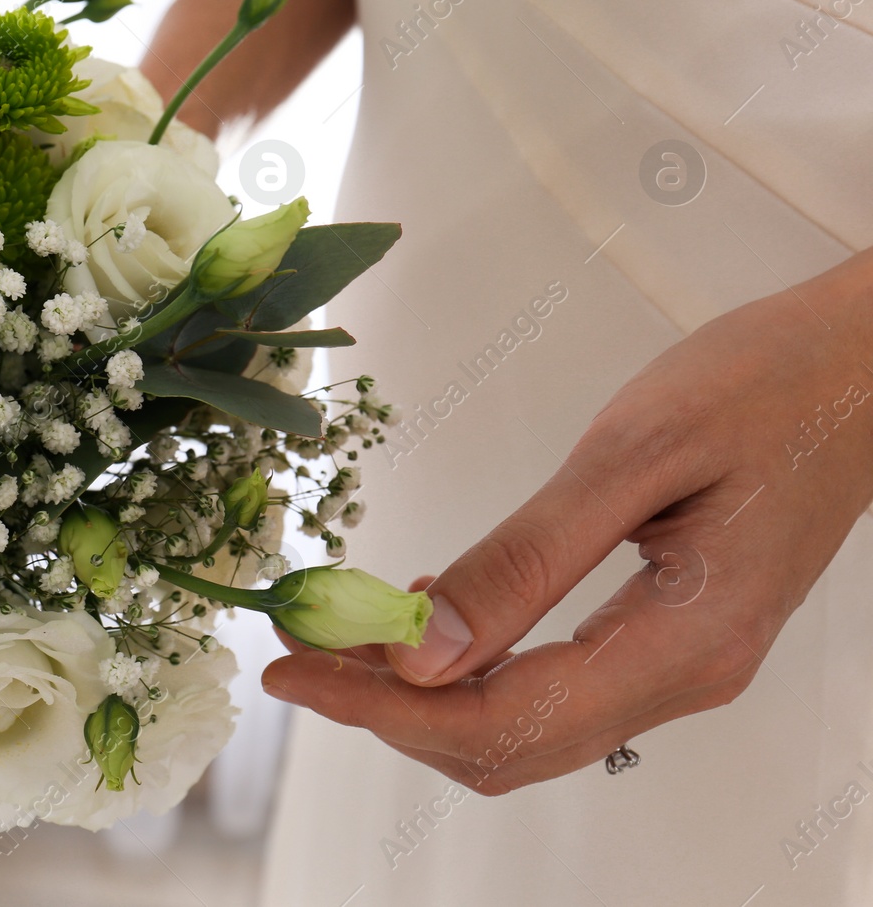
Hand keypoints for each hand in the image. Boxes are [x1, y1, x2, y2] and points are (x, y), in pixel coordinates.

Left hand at [262, 250, 872, 793]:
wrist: (866, 366)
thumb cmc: (768, 383)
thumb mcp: (631, 456)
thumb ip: (525, 560)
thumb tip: (420, 656)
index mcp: (683, 644)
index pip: (500, 721)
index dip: (381, 708)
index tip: (293, 666)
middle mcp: (686, 678)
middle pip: (506, 743)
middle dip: (387, 709)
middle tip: (299, 650)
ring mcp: (684, 664)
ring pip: (528, 725)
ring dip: (425, 696)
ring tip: (342, 639)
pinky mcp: (674, 635)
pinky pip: (557, 687)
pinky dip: (476, 670)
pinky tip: (430, 623)